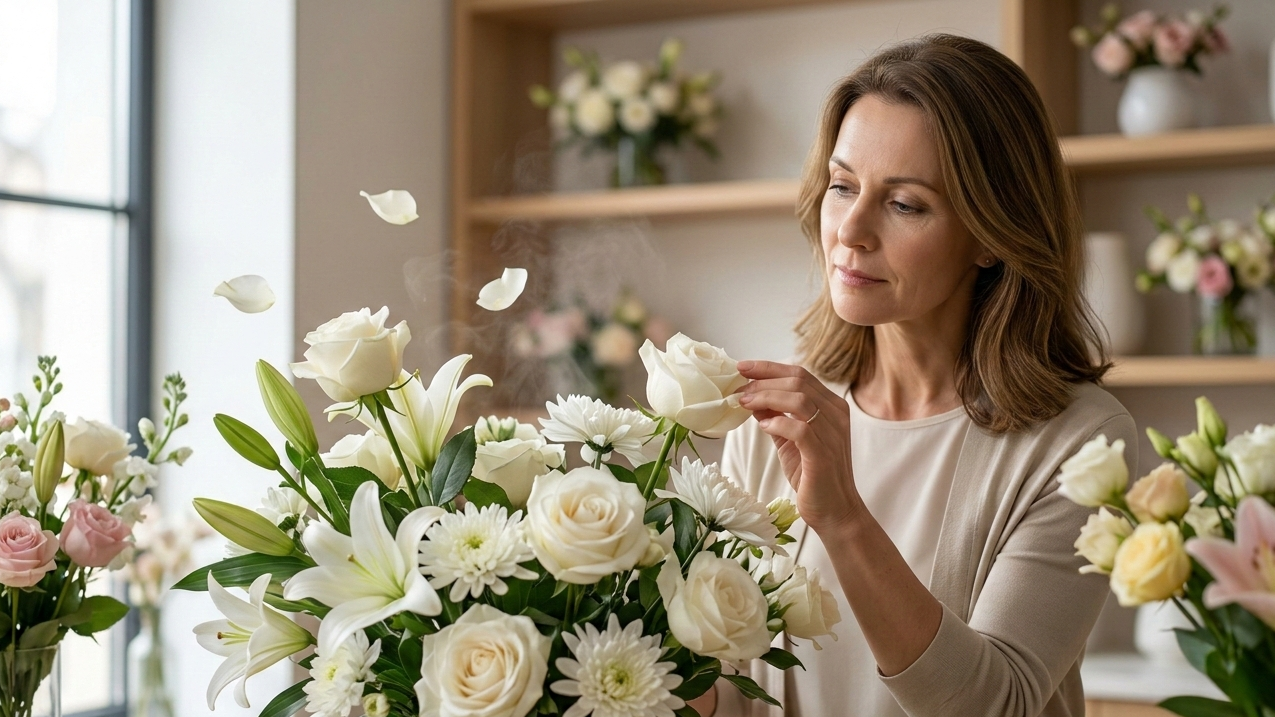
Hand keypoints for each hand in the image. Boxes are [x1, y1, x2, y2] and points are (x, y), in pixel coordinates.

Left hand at [736, 360, 862, 532]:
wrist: (835, 511)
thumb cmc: (812, 475)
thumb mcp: (789, 440)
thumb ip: (775, 417)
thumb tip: (751, 397)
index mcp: (831, 406)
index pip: (800, 374)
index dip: (769, 368)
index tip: (742, 367)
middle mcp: (835, 415)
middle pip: (798, 381)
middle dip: (763, 380)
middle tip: (739, 388)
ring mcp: (832, 434)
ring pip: (799, 400)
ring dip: (766, 397)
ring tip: (744, 403)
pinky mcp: (823, 455)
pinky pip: (800, 429)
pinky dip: (778, 423)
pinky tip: (763, 426)